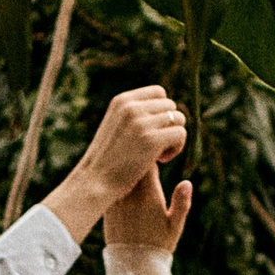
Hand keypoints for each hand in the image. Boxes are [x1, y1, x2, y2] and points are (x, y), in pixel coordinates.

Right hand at [44, 86, 186, 244]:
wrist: (94, 182)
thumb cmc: (106, 160)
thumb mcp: (115, 127)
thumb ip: (134, 115)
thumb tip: (167, 107)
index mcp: (122, 101)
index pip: (159, 92)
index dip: (162, 111)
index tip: (153, 131)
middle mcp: (131, 107)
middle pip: (171, 106)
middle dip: (169, 126)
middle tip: (157, 147)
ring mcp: (141, 123)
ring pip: (179, 119)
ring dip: (174, 138)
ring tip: (159, 154)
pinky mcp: (152, 140)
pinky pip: (180, 134)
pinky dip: (176, 148)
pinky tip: (161, 160)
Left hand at [103, 165, 191, 258]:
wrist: (132, 265)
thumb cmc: (158, 245)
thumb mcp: (175, 226)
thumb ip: (182, 203)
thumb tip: (187, 182)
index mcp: (148, 195)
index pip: (148, 161)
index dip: (153, 154)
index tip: (160, 156)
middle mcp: (129, 194)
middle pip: (130, 164)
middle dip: (138, 159)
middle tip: (146, 158)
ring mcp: (116, 200)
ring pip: (118, 174)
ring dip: (126, 169)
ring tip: (134, 168)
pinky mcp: (107, 207)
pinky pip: (110, 186)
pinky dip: (116, 182)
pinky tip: (122, 184)